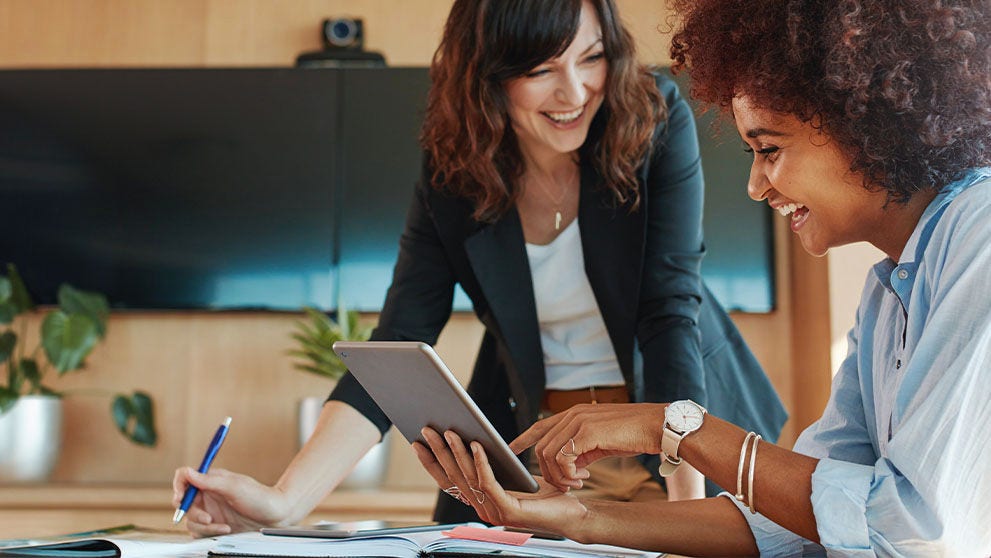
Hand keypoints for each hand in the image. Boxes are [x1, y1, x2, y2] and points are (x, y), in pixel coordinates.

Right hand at [171, 467, 290, 536]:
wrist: (275, 516)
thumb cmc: (259, 497)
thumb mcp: (234, 486)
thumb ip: (209, 480)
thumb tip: (187, 472)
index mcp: (210, 480)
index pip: (184, 478)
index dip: (178, 487)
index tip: (180, 498)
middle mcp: (208, 495)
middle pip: (183, 503)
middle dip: (193, 513)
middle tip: (207, 518)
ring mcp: (210, 511)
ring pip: (190, 520)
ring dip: (204, 526)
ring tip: (223, 526)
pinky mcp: (214, 526)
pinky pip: (200, 532)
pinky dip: (209, 533)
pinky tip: (225, 530)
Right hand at [412, 428, 585, 533]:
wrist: (573, 513)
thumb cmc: (546, 493)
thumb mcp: (512, 474)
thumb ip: (492, 465)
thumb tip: (471, 438)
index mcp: (481, 501)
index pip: (448, 481)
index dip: (432, 462)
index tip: (418, 442)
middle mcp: (482, 509)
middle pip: (454, 477)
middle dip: (438, 451)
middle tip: (427, 429)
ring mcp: (493, 512)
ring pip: (468, 478)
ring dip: (457, 452)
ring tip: (450, 431)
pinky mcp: (508, 511)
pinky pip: (489, 482)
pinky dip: (481, 462)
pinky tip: (477, 444)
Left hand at [509, 403, 666, 490]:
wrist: (656, 426)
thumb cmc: (633, 434)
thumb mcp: (601, 440)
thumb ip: (582, 448)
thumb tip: (570, 465)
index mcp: (575, 414)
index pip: (540, 426)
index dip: (523, 439)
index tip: (511, 449)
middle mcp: (573, 414)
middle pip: (542, 447)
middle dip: (549, 472)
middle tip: (569, 484)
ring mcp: (579, 421)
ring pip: (549, 454)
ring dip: (560, 476)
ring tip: (577, 482)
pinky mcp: (587, 432)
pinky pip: (563, 458)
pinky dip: (568, 473)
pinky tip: (584, 477)